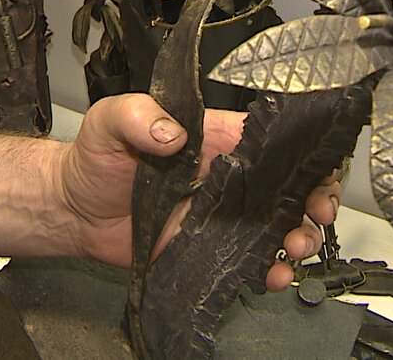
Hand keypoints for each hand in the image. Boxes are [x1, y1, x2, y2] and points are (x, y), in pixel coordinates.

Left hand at [55, 93, 341, 290]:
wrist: (72, 210)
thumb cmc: (92, 159)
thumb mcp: (109, 121)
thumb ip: (138, 116)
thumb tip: (173, 132)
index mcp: (214, 139)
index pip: (273, 139)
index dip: (305, 152)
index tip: (321, 168)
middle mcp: (226, 176)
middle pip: (287, 185)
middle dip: (314, 199)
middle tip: (318, 213)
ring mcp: (220, 214)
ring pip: (276, 225)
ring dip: (297, 237)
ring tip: (295, 249)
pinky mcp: (208, 247)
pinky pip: (248, 259)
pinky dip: (268, 269)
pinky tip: (272, 276)